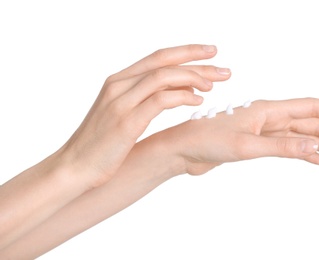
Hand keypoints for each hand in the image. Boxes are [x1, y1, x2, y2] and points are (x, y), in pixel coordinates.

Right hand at [58, 44, 230, 185]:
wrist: (75, 167)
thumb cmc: (102, 144)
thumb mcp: (124, 114)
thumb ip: (149, 98)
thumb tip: (181, 89)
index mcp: (119, 81)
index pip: (158, 57)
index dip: (186, 52)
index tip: (210, 53)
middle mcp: (119, 85)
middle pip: (164, 62)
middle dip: (197, 61)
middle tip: (223, 70)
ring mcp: (121, 102)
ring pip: (164, 77)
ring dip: (193, 78)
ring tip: (213, 86)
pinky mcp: (126, 121)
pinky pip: (160, 100)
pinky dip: (182, 97)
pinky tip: (197, 101)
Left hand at [148, 98, 318, 175]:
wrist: (183, 150)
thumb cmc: (206, 140)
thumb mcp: (247, 145)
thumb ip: (281, 146)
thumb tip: (315, 144)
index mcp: (267, 110)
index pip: (310, 108)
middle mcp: (268, 117)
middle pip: (311, 124)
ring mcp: (263, 130)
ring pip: (301, 136)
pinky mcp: (255, 143)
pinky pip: (288, 146)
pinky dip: (305, 152)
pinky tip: (318, 159)